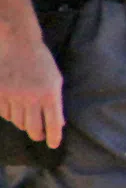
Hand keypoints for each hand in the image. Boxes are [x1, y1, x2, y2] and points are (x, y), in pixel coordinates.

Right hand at [0, 23, 63, 150]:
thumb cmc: (40, 62)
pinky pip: (4, 113)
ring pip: (18, 122)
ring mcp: (13, 96)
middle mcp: (32, 98)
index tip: (53, 144)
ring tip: (26, 111)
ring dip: (23, 121)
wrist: (17, 43)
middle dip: (37, 135)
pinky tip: (13, 104)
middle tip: (39, 136)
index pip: (54, 124)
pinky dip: (9, 113)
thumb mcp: (55, 80)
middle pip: (33, 129)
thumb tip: (59, 125)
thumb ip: (56, 103)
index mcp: (50, 95)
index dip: (54, 138)